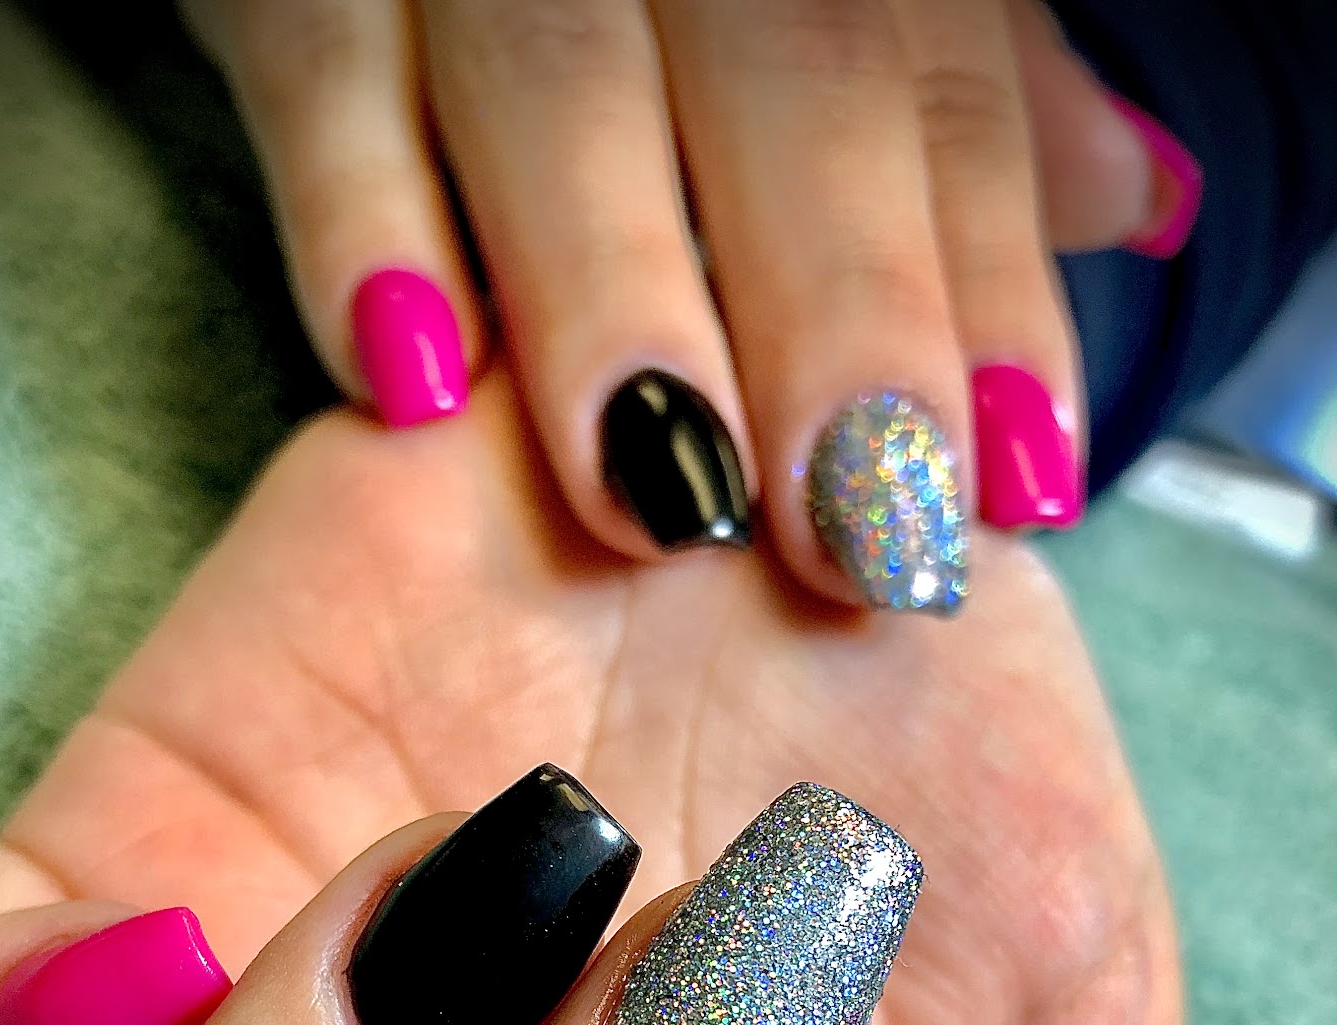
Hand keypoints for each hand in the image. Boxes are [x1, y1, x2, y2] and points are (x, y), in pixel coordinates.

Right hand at [182, 0, 1201, 581]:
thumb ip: (962, 99)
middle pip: (793, 79)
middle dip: (837, 311)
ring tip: (661, 504)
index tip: (1014, 483)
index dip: (985, 293)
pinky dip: (358, 220)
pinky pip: (314, 69)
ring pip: (557, 78)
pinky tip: (408, 383)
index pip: (944, 96)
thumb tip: (1136, 193)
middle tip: (853, 529)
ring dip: (613, 294)